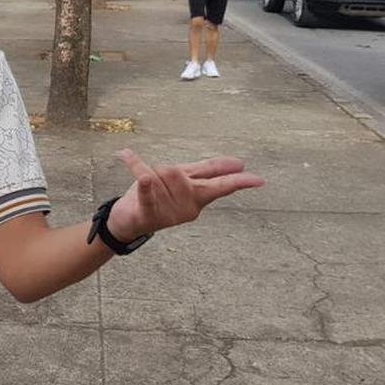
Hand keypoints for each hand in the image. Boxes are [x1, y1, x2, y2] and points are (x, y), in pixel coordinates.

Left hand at [106, 150, 263, 240]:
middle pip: (206, 185)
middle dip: (225, 179)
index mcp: (196, 195)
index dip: (239, 180)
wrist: (126, 220)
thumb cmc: (155, 197)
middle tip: (242, 168)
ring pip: (166, 172)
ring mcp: (168, 208)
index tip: (259, 180)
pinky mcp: (147, 211)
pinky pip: (146, 193)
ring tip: (144, 181)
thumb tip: (237, 163)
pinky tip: (144, 178)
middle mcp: (186, 202)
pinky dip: (143, 185)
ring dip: (151, 169)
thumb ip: (205, 171)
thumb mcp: (183, 180)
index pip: (220, 184)